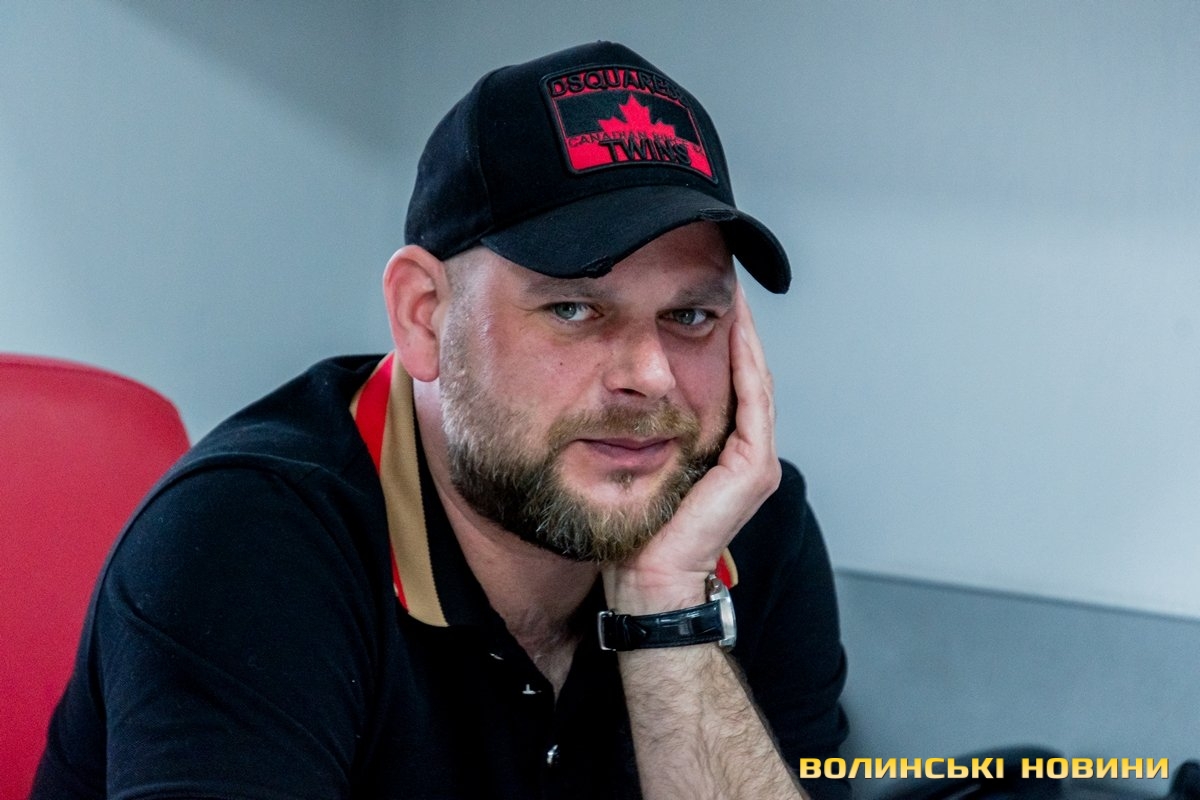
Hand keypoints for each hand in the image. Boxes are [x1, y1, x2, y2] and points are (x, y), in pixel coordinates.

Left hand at [603, 283, 780, 612]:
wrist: (646, 580)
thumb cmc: (635, 532)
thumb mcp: (636, 467)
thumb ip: (641, 433)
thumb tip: (616, 395)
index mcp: (722, 454)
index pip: (727, 383)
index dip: (720, 339)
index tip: (701, 297)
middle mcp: (746, 454)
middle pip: (744, 374)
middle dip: (734, 327)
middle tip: (722, 280)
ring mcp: (755, 461)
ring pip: (753, 379)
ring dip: (743, 333)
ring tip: (731, 291)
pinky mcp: (753, 468)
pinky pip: (752, 399)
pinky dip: (743, 360)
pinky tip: (732, 325)